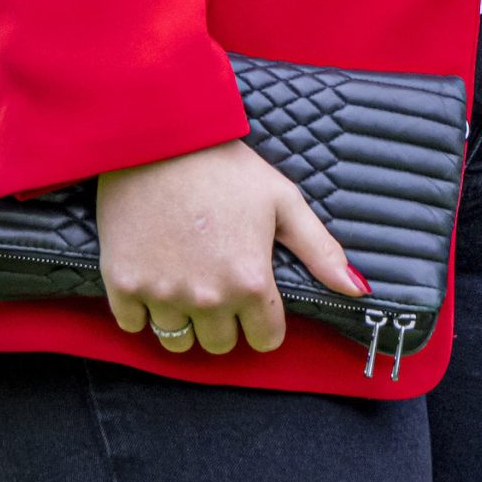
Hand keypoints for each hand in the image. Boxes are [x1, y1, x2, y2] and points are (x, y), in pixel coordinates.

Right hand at [97, 139, 363, 355]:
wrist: (160, 137)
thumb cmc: (228, 166)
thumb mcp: (284, 200)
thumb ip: (321, 251)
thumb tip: (358, 290)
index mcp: (250, 281)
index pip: (266, 340)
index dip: (265, 320)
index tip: (257, 298)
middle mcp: (207, 298)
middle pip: (221, 344)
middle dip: (225, 321)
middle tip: (220, 281)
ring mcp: (162, 294)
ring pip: (177, 341)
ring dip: (185, 320)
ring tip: (187, 280)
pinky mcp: (122, 284)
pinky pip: (134, 325)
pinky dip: (142, 310)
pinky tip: (154, 276)